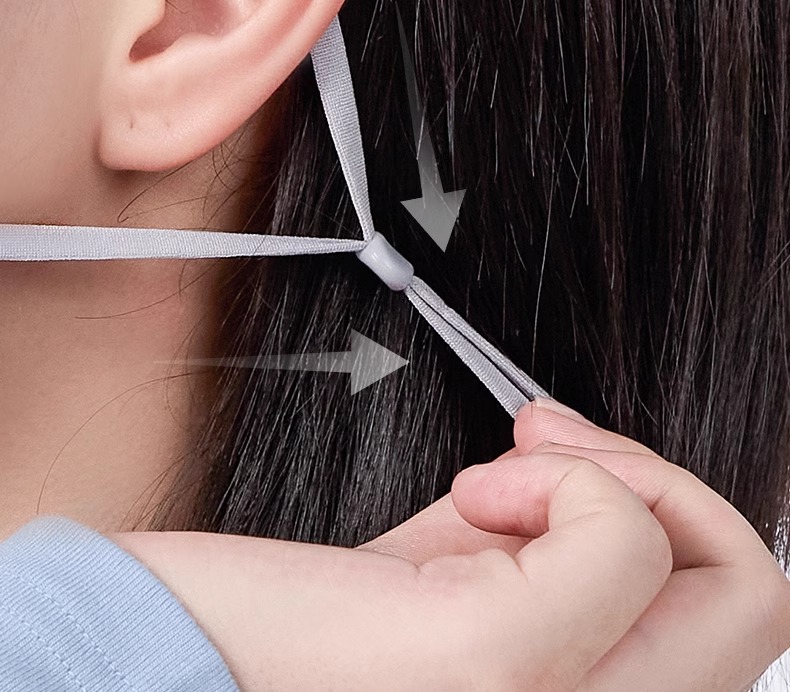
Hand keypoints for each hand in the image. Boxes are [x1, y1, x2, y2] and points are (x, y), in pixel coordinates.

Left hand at [108, 399, 789, 690]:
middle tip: (556, 448)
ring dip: (617, 476)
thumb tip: (585, 471)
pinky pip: (612, 535)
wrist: (164, 661)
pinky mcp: (489, 661)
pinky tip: (471, 489)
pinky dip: (559, 478)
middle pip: (754, 599)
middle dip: (666, 483)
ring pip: (728, 575)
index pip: (737, 628)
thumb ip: (540, 552)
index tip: (568, 460)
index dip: (669, 513)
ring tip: (507, 469)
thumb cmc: (295, 634)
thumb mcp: (453, 596)